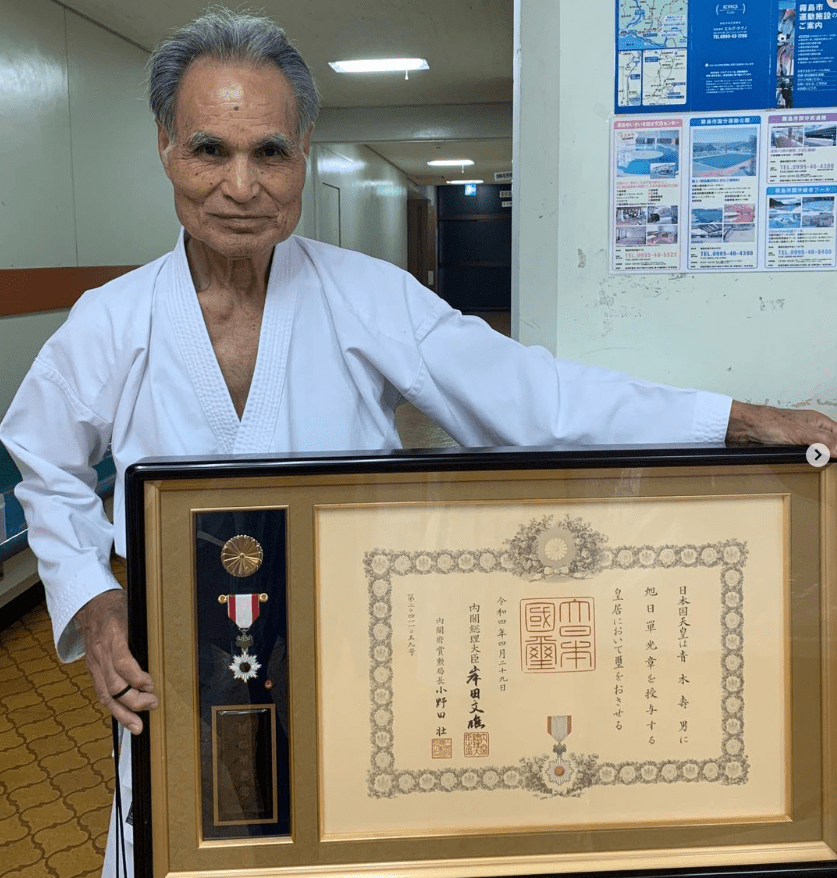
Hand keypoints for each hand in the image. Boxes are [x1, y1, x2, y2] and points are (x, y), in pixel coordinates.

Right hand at [74, 589, 158, 734]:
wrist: (90, 605)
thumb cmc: (116, 606)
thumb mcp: (133, 610)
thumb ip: (145, 628)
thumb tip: (167, 644)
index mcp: (113, 636)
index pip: (122, 662)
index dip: (137, 677)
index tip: (151, 685)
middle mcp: (101, 653)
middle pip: (114, 684)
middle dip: (134, 700)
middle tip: (153, 705)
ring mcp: (95, 664)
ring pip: (106, 694)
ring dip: (123, 713)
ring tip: (138, 727)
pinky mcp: (93, 670)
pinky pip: (102, 692)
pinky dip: (114, 708)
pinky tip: (125, 719)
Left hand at [726, 401, 836, 455]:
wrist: (743, 427)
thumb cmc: (767, 422)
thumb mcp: (800, 432)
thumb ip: (822, 441)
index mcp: (818, 421)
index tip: (836, 458)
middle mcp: (810, 429)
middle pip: (829, 444)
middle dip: (831, 454)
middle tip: (830, 465)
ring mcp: (799, 437)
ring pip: (816, 451)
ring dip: (818, 459)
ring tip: (823, 467)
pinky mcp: (787, 445)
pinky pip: (801, 455)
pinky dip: (805, 461)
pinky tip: (805, 466)